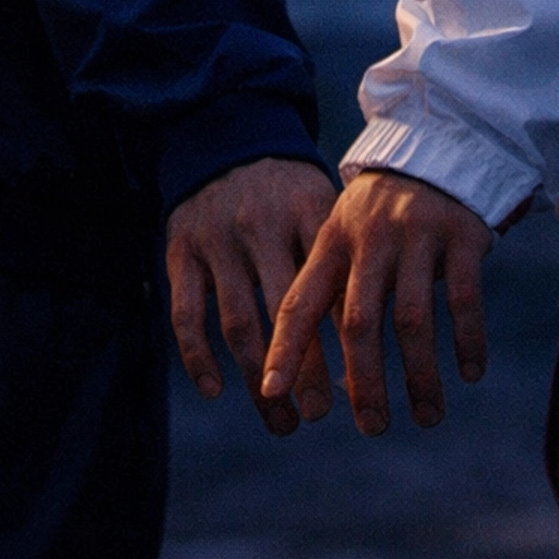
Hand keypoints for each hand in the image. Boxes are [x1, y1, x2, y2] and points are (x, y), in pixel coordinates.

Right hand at [166, 156, 336, 436]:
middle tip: (318, 415)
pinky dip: (198, 357)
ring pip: (238, 323)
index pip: (328, 286)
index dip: (343, 341)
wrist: (224, 139)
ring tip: (280, 420)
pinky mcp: (181, 252)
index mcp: (304, 212)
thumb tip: (378, 334)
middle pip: (283, 313)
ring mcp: (217, 241)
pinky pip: (186, 314)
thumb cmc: (287, 189)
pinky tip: (216, 389)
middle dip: (304, 371)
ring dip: (257, 379)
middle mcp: (260, 227)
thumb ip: (343, 257)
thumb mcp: (320, 205)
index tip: (358, 388)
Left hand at [261, 168, 492, 436]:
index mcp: (332, 240)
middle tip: (372, 427)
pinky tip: (470, 373)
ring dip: (420, 376)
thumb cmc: (382, 211)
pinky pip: (462, 298)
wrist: (439, 143)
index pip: (301, 300)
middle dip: (364, 382)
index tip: (272, 394)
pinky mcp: (461, 234)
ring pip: (412, 319)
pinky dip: (467, 340)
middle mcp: (371, 237)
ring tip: (427, 417)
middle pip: (360, 322)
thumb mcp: (344, 233)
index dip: (285, 349)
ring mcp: (417, 234)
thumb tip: (310, 373)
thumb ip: (330, 288)